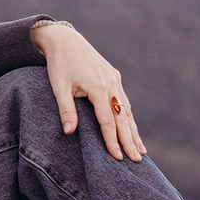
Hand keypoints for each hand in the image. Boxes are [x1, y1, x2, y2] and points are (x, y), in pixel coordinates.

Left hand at [33, 21, 145, 162]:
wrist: (65, 40)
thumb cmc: (59, 64)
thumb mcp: (59, 87)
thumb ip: (66, 110)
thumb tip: (70, 132)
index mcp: (98, 87)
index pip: (107, 121)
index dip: (112, 141)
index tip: (117, 158)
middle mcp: (111, 84)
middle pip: (122, 118)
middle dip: (130, 140)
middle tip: (137, 160)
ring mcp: (114, 80)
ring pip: (126, 110)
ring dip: (133, 131)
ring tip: (141, 150)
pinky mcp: (114, 77)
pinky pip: (124, 101)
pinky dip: (128, 117)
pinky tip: (132, 129)